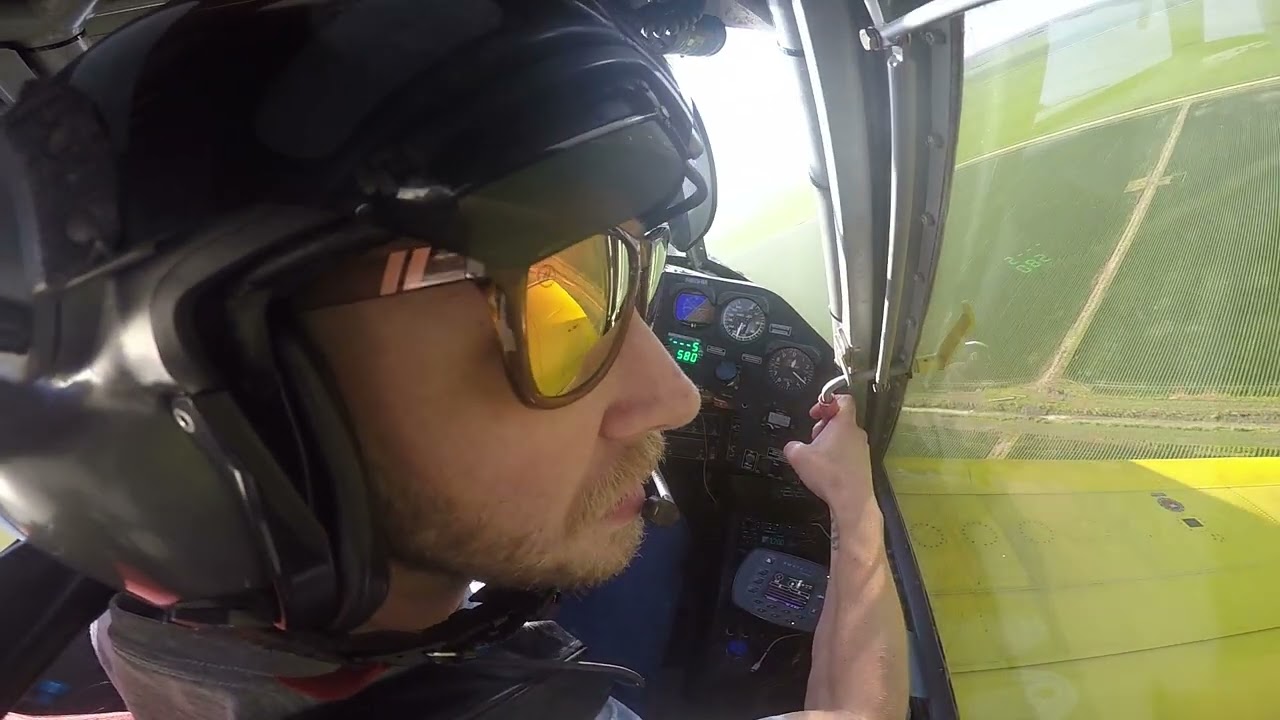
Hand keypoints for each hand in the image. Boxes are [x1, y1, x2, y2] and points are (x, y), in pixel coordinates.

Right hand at [783, 395, 874, 511]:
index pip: (842, 399)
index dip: (826, 401)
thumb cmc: (831, 476)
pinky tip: (827, 469)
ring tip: (819, 456)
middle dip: (824, 425)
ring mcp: (862, 449)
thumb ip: (792, 445)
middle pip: (841, 419)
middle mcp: (856, 434)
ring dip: (830, 442)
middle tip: (813, 436)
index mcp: (844, 423)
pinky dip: (837, 456)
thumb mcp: (798, 456)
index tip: (816, 411)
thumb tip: (792, 447)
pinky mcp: (862, 464)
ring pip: (844, 436)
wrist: (851, 501)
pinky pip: (848, 453)